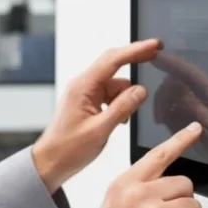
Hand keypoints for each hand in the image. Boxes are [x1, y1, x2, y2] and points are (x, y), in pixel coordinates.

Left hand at [31, 39, 162, 192]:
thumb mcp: (100, 130)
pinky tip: (119, 121)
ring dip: (125, 98)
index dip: (136, 50)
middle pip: (114, 65)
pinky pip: (111, 95)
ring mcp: (85, 93)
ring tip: (122, 121)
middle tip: (157, 57)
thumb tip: (141, 90)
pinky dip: (119, 105)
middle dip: (135, 61)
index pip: (112, 60)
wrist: (50, 162)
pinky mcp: (88, 102)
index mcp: (83, 87)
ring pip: (116, 84)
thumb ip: (122, 108)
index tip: (154, 45)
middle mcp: (83, 85)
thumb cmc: (67, 148)